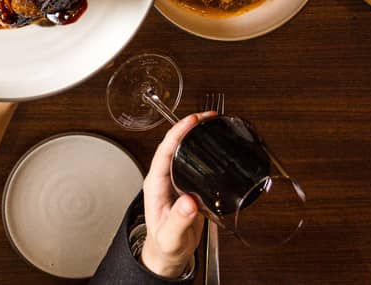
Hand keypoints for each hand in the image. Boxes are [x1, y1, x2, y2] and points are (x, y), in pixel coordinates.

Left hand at [139, 112, 216, 277]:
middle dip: (188, 126)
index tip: (191, 121)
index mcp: (155, 185)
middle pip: (174, 144)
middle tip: (206, 116)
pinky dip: (204, 151)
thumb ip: (178, 220)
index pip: (164, 151)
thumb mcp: (170, 235)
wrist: (170, 254)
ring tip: (211, 123)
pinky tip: (214, 145)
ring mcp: (177, 181)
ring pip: (184, 151)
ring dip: (196, 135)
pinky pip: (195, 163)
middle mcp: (165, 179)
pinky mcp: (189, 186)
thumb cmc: (165, 245)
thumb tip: (188, 202)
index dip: (177, 133)